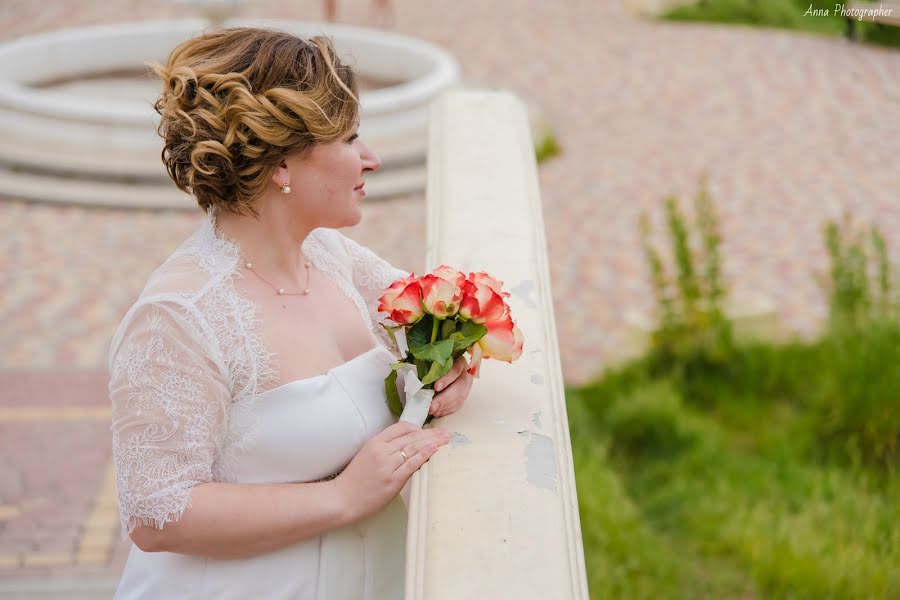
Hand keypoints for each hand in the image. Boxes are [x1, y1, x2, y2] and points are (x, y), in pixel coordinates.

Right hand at [333, 421, 450, 520]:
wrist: (342, 499)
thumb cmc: (354, 480)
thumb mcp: (366, 455)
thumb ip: (383, 448)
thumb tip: (404, 445)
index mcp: (375, 442)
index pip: (401, 428)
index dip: (417, 428)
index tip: (428, 431)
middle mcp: (382, 450)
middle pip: (411, 437)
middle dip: (431, 433)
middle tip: (445, 432)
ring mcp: (388, 465)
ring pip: (414, 448)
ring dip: (433, 442)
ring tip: (446, 439)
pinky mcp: (393, 480)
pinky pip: (413, 464)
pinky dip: (426, 454)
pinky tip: (435, 449)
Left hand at [430, 355, 472, 417]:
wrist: (444, 369)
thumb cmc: (435, 364)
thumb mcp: (432, 362)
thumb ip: (429, 368)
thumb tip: (416, 377)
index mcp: (458, 360)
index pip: (455, 369)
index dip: (447, 379)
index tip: (436, 387)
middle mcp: (465, 372)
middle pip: (460, 386)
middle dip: (445, 398)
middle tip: (432, 406)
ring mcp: (466, 384)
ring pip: (460, 397)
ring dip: (445, 406)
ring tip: (433, 411)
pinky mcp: (464, 394)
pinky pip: (459, 404)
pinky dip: (447, 410)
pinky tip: (438, 412)